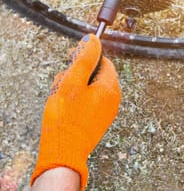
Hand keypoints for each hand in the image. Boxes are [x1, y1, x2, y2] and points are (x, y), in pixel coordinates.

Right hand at [31, 34, 120, 189]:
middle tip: (63, 80)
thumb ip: (84, 58)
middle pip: (95, 73)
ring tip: (61, 95)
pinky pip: (87, 100)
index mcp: (110, 87)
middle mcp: (112, 99)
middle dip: (77, 72)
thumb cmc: (67, 118)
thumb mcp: (73, 81)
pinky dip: (75, 98)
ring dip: (74, 85)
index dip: (87, 56)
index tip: (72, 56)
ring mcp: (105, 110)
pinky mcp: (96, 120)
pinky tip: (64, 105)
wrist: (63, 153)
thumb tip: (93, 40)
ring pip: (89, 87)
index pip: (103, 61)